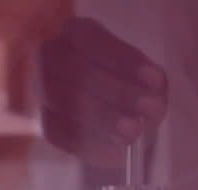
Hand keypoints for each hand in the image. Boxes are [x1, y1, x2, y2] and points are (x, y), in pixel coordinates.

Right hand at [38, 17, 167, 167]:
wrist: (112, 117)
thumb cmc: (131, 87)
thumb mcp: (145, 77)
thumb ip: (150, 83)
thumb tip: (153, 98)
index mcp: (76, 33)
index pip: (92, 40)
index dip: (123, 60)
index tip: (154, 78)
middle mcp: (51, 57)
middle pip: (76, 72)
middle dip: (116, 92)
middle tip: (148, 108)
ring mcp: (43, 90)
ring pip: (64, 102)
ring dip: (102, 117)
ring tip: (133, 131)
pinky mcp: (46, 122)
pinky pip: (60, 132)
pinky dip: (89, 142)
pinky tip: (116, 147)